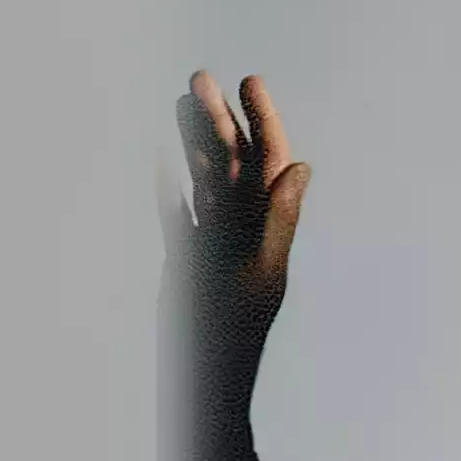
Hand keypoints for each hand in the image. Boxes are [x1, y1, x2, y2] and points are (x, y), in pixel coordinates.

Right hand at [158, 71, 310, 377]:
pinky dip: (170, 187)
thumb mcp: (259, 272)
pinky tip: (160, 162)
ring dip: (195, 144)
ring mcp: (212, 245)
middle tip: (199, 77)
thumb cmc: (234, 336)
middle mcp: (241, 231)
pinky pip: (177, 215)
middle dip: (219, 121)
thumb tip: (300, 166)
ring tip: (181, 103)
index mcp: (265, 230)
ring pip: (205, 183)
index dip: (263, 122)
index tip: (250, 82)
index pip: (269, 165)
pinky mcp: (186, 263)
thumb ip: (278, 219)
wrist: (205, 382)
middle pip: (233, 165)